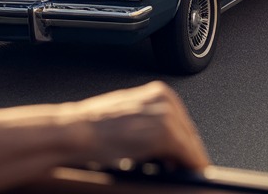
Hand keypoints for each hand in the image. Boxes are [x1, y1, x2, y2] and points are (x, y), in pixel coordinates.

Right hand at [64, 81, 209, 171]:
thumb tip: (166, 143)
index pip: (183, 122)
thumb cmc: (92, 125)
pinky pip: (189, 156)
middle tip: (186, 170)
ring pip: (192, 146)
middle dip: (187, 154)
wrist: (75, 131)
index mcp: (159, 92)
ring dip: (187, 162)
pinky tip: (185, 174)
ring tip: (178, 172)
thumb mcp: (129, 117)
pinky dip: (189, 168)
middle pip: (190, 134)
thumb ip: (150, 122)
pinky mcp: (164, 134)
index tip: (187, 158)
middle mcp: (166, 99)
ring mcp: (166, 115)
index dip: (186, 144)